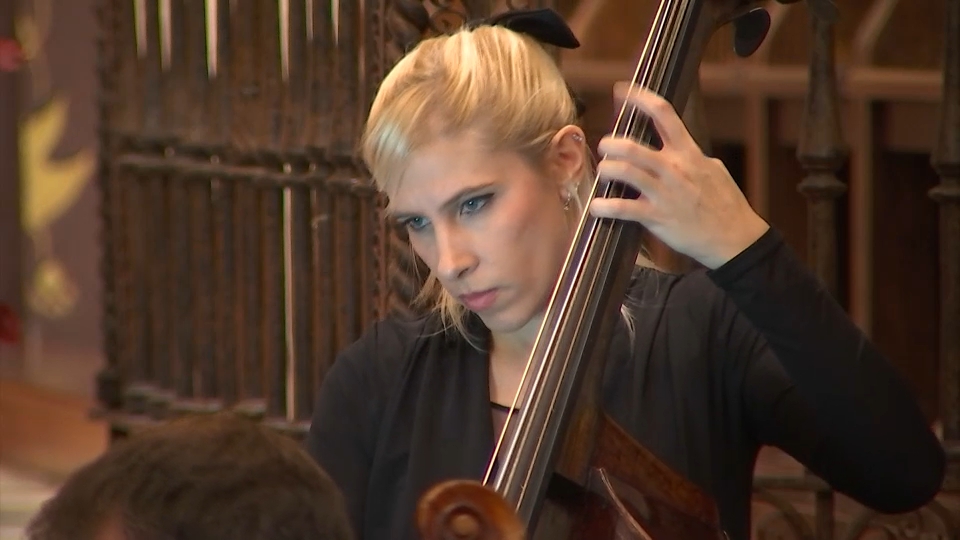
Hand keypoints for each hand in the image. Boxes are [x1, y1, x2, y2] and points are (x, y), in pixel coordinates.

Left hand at [589, 82, 768, 268]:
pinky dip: (606, 207)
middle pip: (633, 147)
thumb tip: (678, 147)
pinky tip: (597, 207)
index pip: (664, 114)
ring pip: (626, 172)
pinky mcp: (658, 217)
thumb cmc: (725, 204)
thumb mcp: (713, 170)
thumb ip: (691, 157)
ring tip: (602, 172)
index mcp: (688, 153)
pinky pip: (625, 209)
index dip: (640, 98)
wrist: (735, 237)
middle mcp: (674, 169)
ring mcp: (665, 193)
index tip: (623, 91)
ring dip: (607, 170)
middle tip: (604, 146)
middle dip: (611, 144)